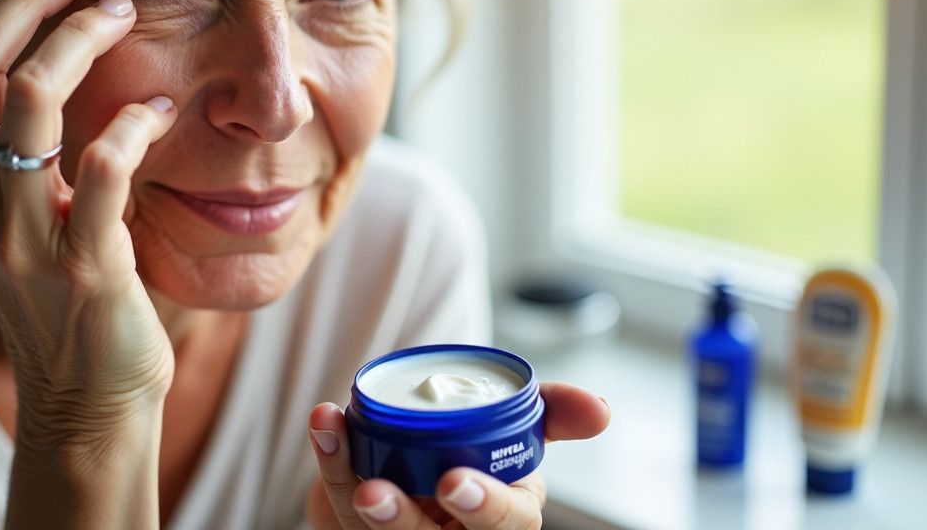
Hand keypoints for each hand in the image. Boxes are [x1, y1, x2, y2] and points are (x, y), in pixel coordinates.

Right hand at [0, 0, 177, 448]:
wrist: (88, 398)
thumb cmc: (67, 295)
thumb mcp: (25, 210)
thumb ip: (20, 138)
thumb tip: (22, 43)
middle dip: (29, 1)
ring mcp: (24, 239)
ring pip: (32, 101)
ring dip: (82, 41)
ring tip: (124, 13)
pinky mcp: (84, 265)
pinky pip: (103, 168)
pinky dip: (134, 122)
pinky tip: (162, 110)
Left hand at [306, 382, 609, 529]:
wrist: (416, 458)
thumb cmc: (470, 446)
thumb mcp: (516, 430)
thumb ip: (553, 412)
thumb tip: (602, 409)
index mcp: (504, 516)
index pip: (505, 525)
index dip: (483, 506)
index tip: (453, 481)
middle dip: (400, 521)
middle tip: (375, 493)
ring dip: (347, 486)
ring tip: (335, 438)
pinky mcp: (361, 528)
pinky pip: (337, 505)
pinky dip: (329, 461)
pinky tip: (325, 422)